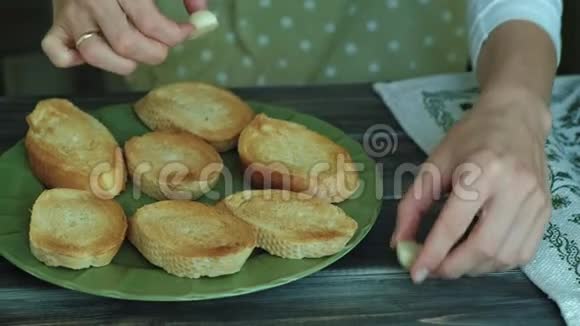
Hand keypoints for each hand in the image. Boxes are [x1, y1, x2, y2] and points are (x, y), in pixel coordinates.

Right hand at [42, 0, 206, 74]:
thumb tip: (203, 16)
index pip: (152, 24)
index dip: (176, 35)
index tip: (186, 32)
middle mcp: (93, 0)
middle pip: (127, 45)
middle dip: (154, 53)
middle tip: (162, 46)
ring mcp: (70, 14)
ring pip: (95, 54)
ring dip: (122, 64)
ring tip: (135, 55)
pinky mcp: (56, 24)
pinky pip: (56, 53)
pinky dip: (73, 61)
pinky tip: (94, 54)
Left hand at [392, 87, 551, 282]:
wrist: (516, 117)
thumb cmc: (471, 137)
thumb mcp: (434, 164)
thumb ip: (413, 204)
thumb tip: (399, 244)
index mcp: (482, 170)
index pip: (453, 224)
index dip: (432, 254)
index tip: (416, 273)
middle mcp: (514, 187)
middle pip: (482, 247)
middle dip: (453, 268)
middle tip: (433, 270)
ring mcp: (535, 200)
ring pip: (504, 256)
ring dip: (474, 269)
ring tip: (454, 261)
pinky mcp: (547, 210)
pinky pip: (522, 253)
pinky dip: (496, 263)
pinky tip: (478, 254)